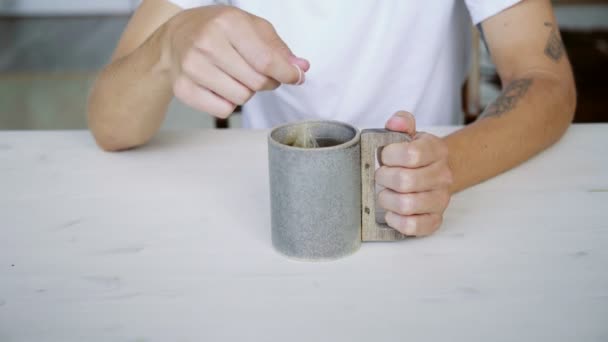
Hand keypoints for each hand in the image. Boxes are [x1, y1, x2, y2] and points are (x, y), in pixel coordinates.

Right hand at [164, 5, 308, 117]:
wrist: (176, 37)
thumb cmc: (219, 30)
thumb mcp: (252, 27)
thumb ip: (279, 49)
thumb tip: (301, 69)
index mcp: (228, 23)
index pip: (266, 60)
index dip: (287, 74)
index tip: (295, 77)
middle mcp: (207, 43)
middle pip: (256, 83)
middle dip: (266, 82)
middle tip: (260, 74)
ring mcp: (192, 67)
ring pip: (241, 99)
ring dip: (246, 92)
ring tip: (237, 77)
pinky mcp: (183, 89)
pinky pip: (223, 110)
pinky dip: (228, 103)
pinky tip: (220, 86)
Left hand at [376, 111, 452, 235]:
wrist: (432, 172)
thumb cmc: (414, 155)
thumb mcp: (408, 134)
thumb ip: (401, 123)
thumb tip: (396, 122)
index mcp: (437, 150)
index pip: (411, 154)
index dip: (389, 156)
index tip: (384, 157)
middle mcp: (443, 176)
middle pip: (405, 181)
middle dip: (384, 178)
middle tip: (381, 176)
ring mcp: (440, 199)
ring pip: (407, 205)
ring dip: (387, 199)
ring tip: (385, 193)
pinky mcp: (435, 220)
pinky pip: (413, 227)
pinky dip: (396, 221)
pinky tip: (391, 212)